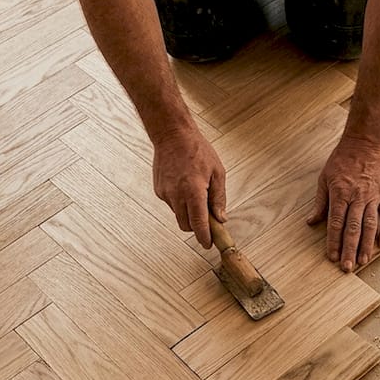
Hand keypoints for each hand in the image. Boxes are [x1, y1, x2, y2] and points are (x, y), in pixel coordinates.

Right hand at [153, 130, 226, 247]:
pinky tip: (184, 185)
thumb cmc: (198, 150)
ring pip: (178, 215)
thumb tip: (221, 219)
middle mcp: (177, 195)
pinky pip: (171, 205)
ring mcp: (165, 194)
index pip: (198, 224)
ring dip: (188, 213)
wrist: (172, 135)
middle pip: (186, 225)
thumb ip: (219, 198)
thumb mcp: (218, 172)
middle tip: (208, 217)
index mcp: (194, 191)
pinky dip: (180, 202)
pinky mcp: (159, 191)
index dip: (204, 237)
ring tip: (196, 192)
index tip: (208, 244)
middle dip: (197, 226)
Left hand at [307, 137, 379, 271]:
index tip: (332, 257)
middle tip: (348, 267)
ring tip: (364, 261)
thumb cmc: (342, 160)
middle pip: (353, 228)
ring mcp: (373, 196)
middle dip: (350, 249)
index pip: (335, 223)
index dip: (333, 242)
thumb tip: (311, 222)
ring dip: (367, 245)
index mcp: (340, 193)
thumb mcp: (324, 178)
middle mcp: (357, 197)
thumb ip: (320, 202)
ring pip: (370, 225)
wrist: (365, 143)